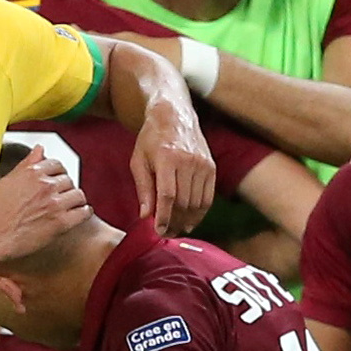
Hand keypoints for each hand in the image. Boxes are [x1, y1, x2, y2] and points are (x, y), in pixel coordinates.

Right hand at [0, 151, 88, 267]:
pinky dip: (83, 212)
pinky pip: (83, 212)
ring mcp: (55, 204)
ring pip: (78, 194)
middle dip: (65, 187)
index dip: (58, 172)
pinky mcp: (61, 222)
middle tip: (61, 195)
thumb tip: (39, 149)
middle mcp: (46, 186)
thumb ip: (27, 164)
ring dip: (76, 199)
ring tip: (71, 205)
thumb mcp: (7, 181)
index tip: (57, 179)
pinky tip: (79, 213)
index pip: (57, 165)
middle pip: (68, 179)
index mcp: (33, 173)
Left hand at [133, 99, 216, 232]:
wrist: (174, 116)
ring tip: (177, 229)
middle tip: (166, 233)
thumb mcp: (138, 161)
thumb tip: (146, 216)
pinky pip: (208, 197)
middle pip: (184, 203)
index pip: (168, 196)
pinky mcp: (211, 167)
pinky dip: (200, 213)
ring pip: (197, 203)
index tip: (159, 231)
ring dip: (188, 221)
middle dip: (175, 222)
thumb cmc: (151, 139)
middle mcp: (188, 161)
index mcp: (167, 159)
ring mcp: (203, 164)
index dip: (164, 217)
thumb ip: (143, 189)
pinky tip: (191, 221)